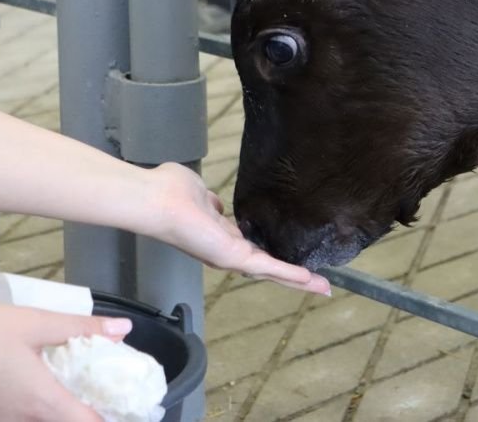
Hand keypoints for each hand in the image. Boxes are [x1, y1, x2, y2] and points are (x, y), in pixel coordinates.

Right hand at [0, 303, 132, 421]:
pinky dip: (19, 413)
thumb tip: (123, 329)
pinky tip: (16, 392)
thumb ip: (81, 329)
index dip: (106, 418)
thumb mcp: (34, 323)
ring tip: (54, 391)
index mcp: (41, 403)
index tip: (120, 406)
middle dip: (77, 414)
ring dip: (46, 414)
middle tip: (87, 394)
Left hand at [142, 163, 330, 294]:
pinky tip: (313, 280)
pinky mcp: (236, 258)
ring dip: (298, 280)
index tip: (284, 255)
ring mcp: (230, 257)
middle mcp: (225, 251)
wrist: (156, 201)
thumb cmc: (170, 191)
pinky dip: (292, 274)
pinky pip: (270, 267)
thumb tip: (216, 204)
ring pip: (272, 272)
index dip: (267, 252)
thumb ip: (210, 201)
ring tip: (321, 286)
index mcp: (217, 236)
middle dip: (290, 275)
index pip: (249, 247)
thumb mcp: (199, 194)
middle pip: (265, 266)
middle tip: (315, 282)